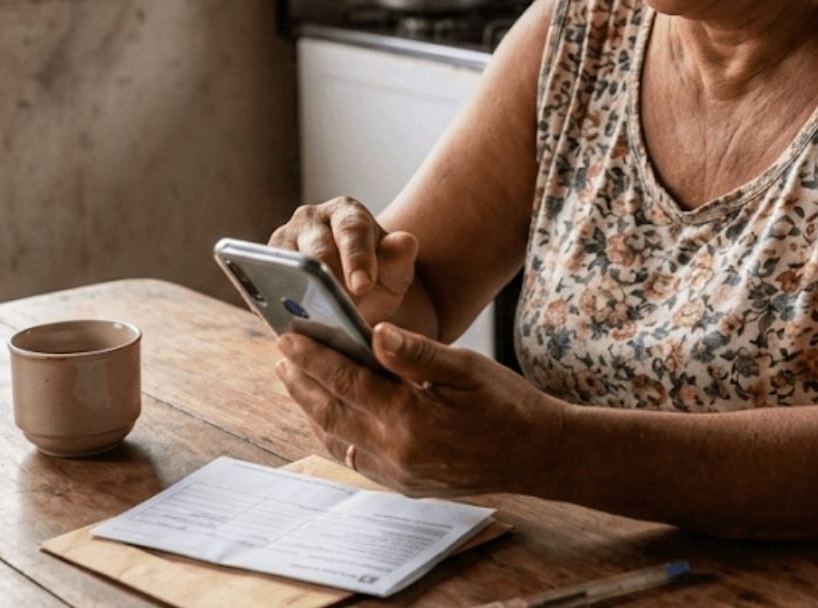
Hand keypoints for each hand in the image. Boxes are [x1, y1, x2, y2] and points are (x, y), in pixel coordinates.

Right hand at [269, 197, 417, 323]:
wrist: (356, 287)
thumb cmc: (378, 273)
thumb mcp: (397, 270)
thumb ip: (400, 258)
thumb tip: (405, 243)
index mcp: (347, 212)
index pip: (351, 230)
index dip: (356, 258)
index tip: (362, 286)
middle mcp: (311, 219)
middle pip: (315, 248)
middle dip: (326, 279)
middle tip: (336, 308)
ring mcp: (283, 241)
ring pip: (284, 264)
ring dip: (294, 291)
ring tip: (308, 320)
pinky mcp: (264, 266)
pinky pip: (262, 282)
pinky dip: (270, 302)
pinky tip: (283, 325)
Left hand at [274, 323, 565, 498]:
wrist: (537, 454)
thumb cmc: (507, 404)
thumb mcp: (466, 367)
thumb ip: (416, 352)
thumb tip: (375, 333)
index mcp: (409, 418)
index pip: (346, 382)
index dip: (313, 357)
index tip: (287, 337)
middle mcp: (396, 452)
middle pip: (331, 412)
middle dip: (301, 382)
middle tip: (280, 354)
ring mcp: (398, 473)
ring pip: (337, 438)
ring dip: (311, 408)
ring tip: (294, 380)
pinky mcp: (405, 483)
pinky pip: (355, 458)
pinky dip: (334, 433)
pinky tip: (330, 416)